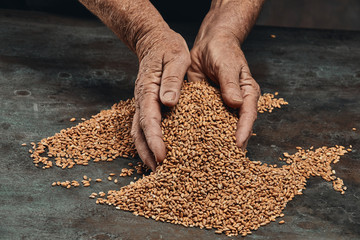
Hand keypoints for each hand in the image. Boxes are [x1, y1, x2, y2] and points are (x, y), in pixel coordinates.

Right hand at [131, 27, 189, 170]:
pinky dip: (148, 142)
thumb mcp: (176, 58)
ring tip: (156, 168)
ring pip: (138, 132)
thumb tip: (168, 102)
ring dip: (145, 151)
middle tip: (158, 171)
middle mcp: (141, 99)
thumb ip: (172, 80)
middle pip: (138, 131)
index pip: (149, 120)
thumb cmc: (167, 48)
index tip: (162, 157)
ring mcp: (142, 103)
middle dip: (146, 153)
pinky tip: (158, 150)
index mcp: (148, 90)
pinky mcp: (147, 104)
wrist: (153, 40)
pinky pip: (144, 126)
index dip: (154, 140)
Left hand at [188, 30, 259, 149]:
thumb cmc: (223, 51)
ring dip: (212, 144)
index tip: (239, 145)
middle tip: (223, 164)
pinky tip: (187, 146)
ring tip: (204, 161)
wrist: (209, 45)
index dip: (244, 130)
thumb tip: (237, 103)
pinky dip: (196, 134)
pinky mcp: (204, 108)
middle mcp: (235, 105)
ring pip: (218, 129)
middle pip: (235, 128)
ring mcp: (219, 108)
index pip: (248, 115)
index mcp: (247, 95)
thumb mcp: (228, 65)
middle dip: (230, 146)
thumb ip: (231, 83)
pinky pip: (201, 123)